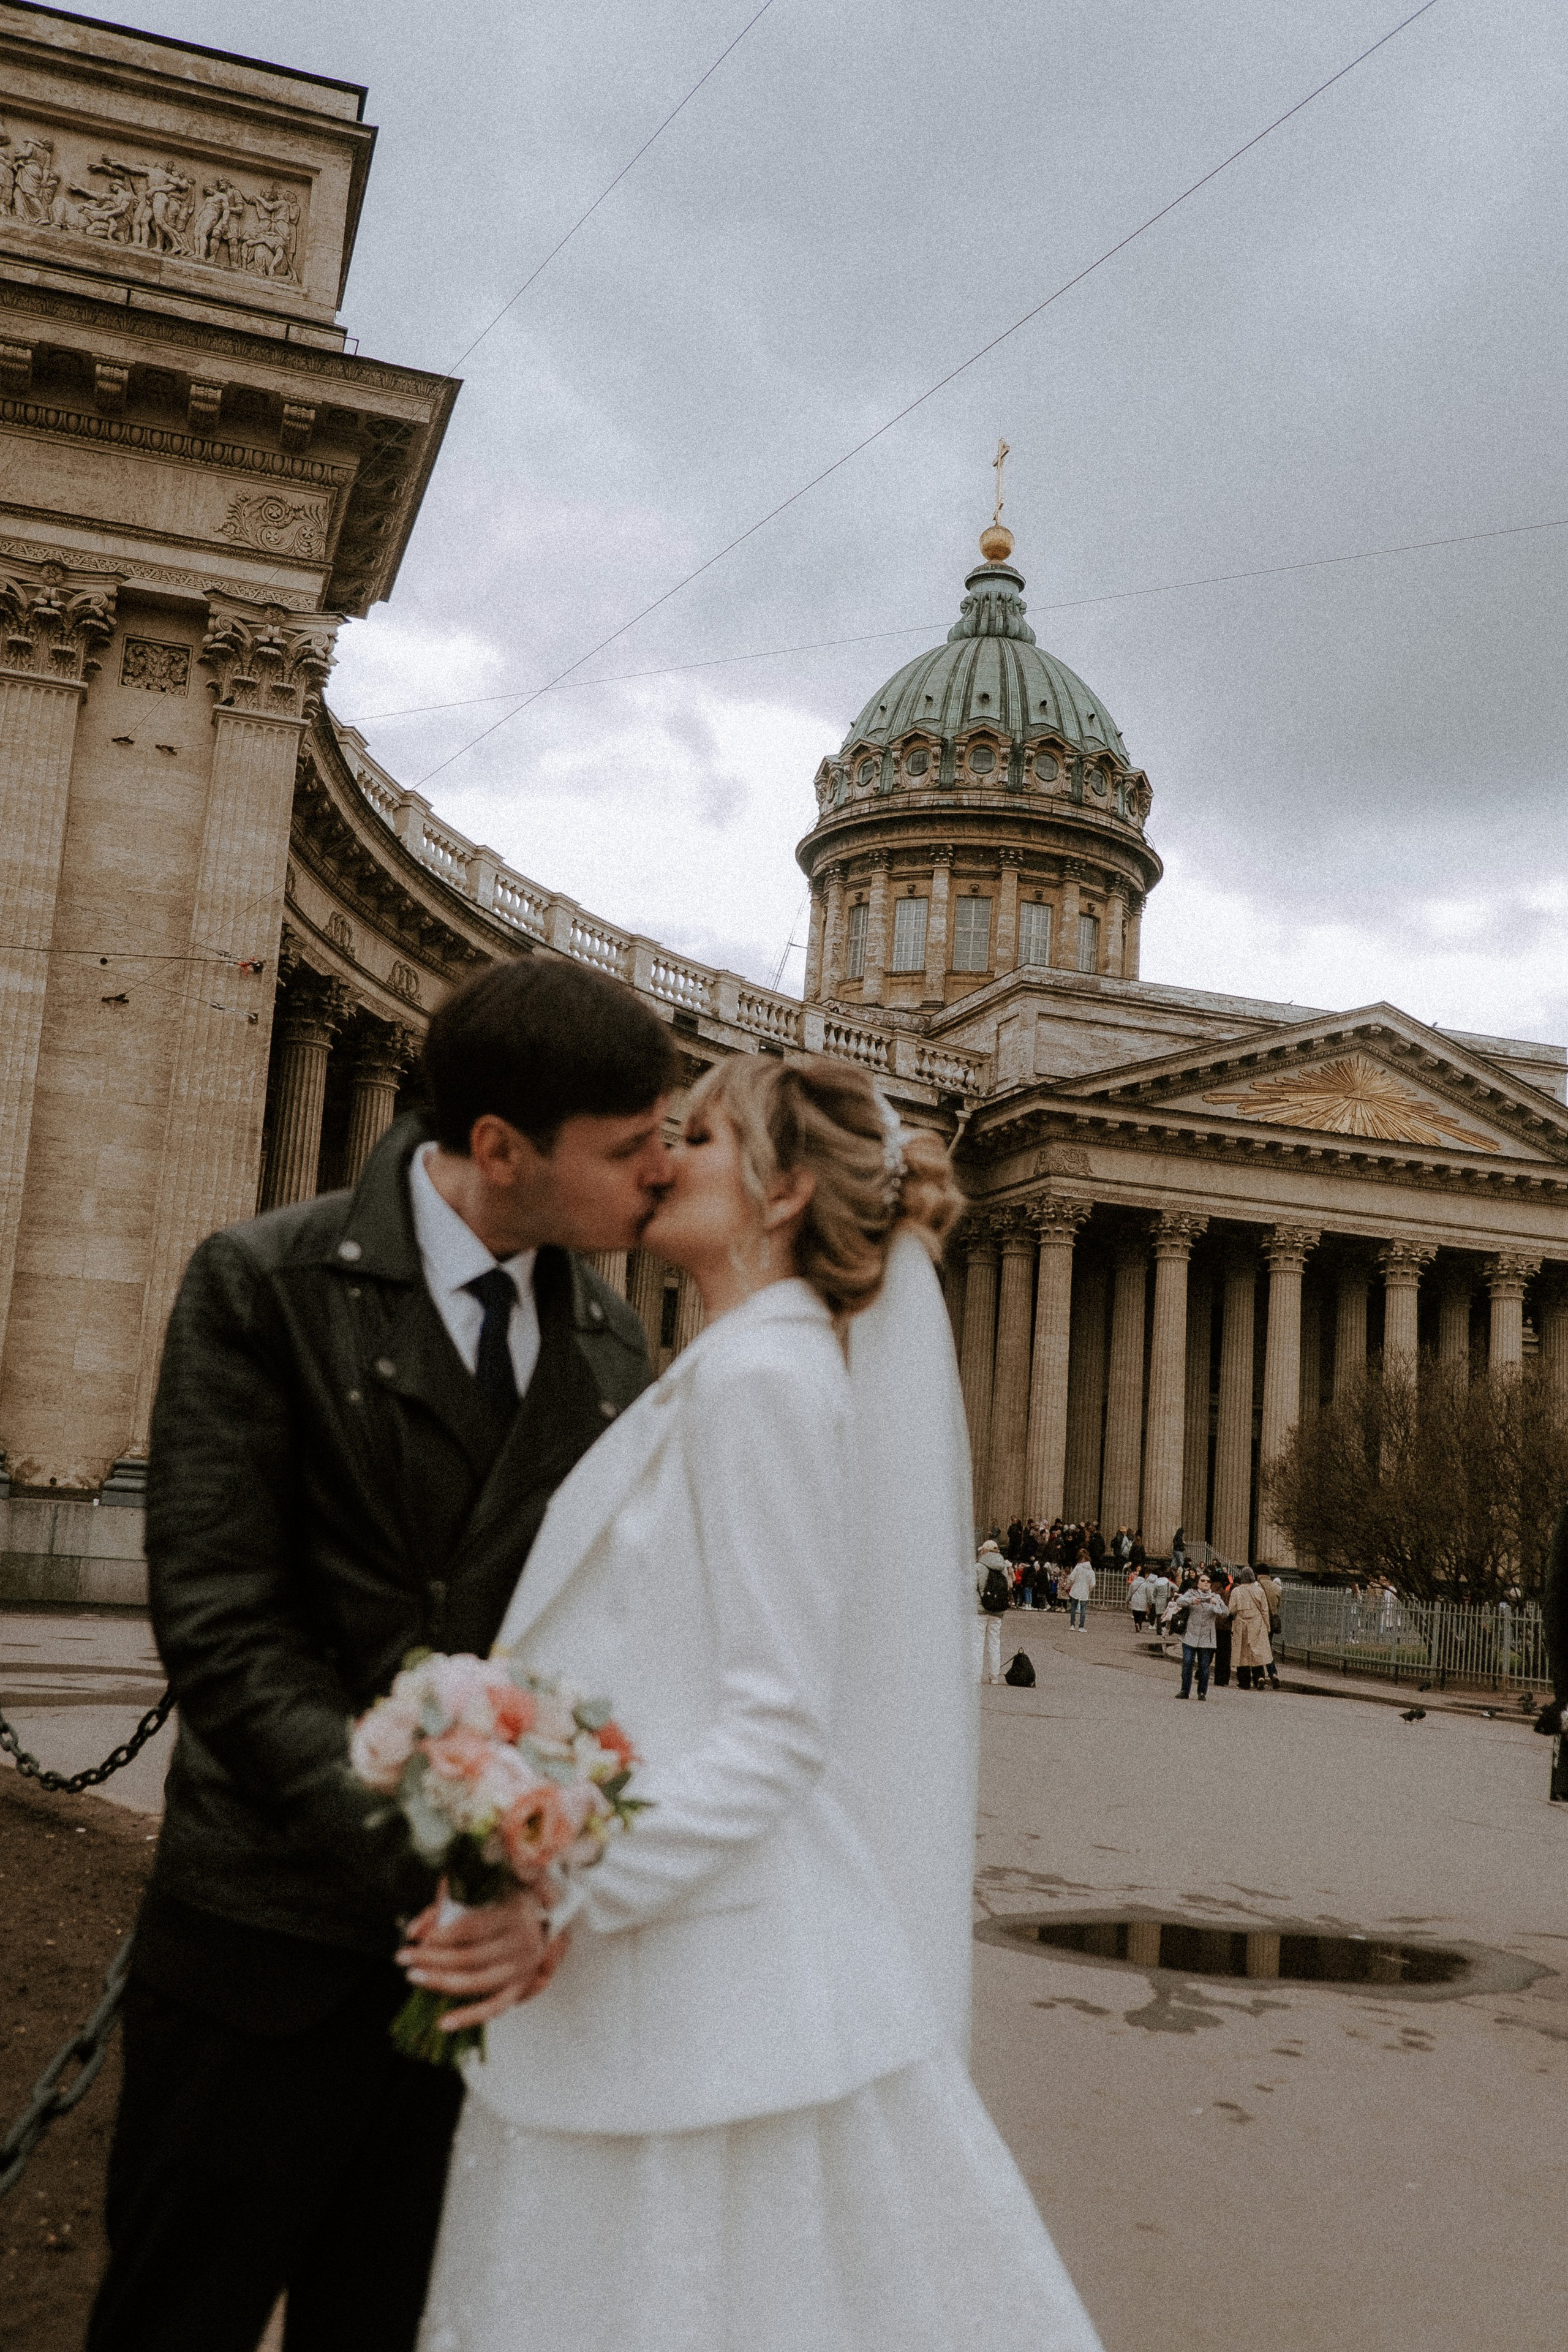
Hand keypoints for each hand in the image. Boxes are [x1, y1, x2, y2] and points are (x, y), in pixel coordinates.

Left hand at [397, 1884, 569, 2029]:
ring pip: (478, 1982)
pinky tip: (443, 2023)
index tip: (417, 1939)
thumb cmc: (509, 1899)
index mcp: (515, 1913)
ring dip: (442, 1983)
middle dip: (433, 1958)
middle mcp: (522, 1942)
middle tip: (403, 1957)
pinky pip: (494, 2008)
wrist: (551, 1915)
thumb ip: (446, 1904)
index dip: (441, 1935)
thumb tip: (414, 1931)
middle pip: (470, 1956)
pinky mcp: (522, 1988)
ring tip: (414, 1976)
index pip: (472, 1928)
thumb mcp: (485, 1889)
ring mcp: (524, 1968)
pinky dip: (469, 2017)